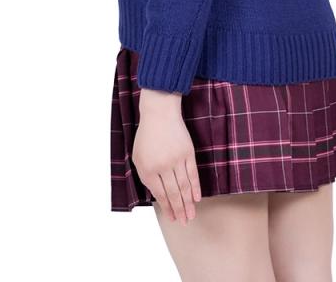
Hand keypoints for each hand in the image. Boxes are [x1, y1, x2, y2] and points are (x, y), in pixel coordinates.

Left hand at [131, 89, 201, 222]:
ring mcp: (176, 159)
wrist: (159, 113)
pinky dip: (195, 187)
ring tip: (191, 216)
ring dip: (188, 203)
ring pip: (184, 186)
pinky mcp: (188, 152)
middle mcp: (163, 166)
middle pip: (173, 193)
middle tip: (184, 223)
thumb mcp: (138, 156)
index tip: (172, 218)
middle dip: (179, 210)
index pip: (159, 194)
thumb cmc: (147, 135)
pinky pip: (193, 174)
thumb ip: (146, 176)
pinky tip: (197, 198)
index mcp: (148, 168)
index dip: (166, 207)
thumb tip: (156, 193)